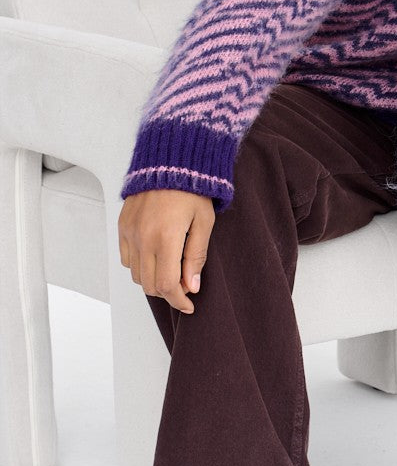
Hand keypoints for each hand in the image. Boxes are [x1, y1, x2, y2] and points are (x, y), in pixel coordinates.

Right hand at [118, 189, 215, 314]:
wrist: (170, 161)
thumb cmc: (192, 189)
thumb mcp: (204, 222)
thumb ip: (196, 256)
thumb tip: (192, 286)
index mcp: (166, 238)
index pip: (167, 285)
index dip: (179, 300)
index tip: (189, 304)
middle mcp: (143, 238)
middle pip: (150, 284)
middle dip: (168, 293)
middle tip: (184, 288)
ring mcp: (130, 232)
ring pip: (136, 275)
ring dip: (153, 280)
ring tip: (172, 272)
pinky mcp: (123, 226)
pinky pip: (126, 258)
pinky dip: (140, 266)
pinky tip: (156, 258)